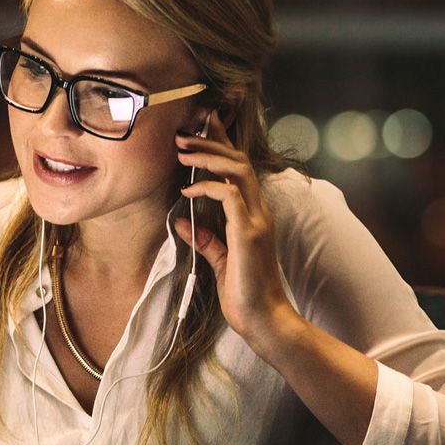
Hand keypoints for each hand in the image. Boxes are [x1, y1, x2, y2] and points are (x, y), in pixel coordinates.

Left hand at [173, 113, 298, 348]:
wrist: (263, 320)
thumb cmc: (244, 293)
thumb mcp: (219, 261)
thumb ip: (205, 239)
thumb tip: (181, 222)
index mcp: (253, 215)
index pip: (238, 169)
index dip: (222, 144)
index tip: (203, 124)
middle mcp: (259, 211)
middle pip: (239, 160)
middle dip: (211, 141)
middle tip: (183, 133)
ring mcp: (257, 220)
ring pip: (237, 170)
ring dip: (208, 156)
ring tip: (182, 151)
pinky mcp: (249, 233)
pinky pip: (230, 195)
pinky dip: (207, 187)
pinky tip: (188, 191)